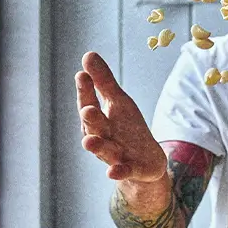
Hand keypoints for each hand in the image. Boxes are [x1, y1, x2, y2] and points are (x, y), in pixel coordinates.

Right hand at [75, 52, 166, 182]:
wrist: (145, 162)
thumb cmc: (126, 128)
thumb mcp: (118, 102)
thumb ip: (103, 82)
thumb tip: (88, 54)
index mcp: (98, 119)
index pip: (89, 102)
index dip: (85, 90)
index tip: (82, 75)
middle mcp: (102, 136)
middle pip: (94, 127)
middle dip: (90, 118)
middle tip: (87, 109)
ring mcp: (114, 154)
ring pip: (104, 150)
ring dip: (96, 146)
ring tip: (88, 142)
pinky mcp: (130, 169)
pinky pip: (122, 171)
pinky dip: (117, 171)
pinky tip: (112, 172)